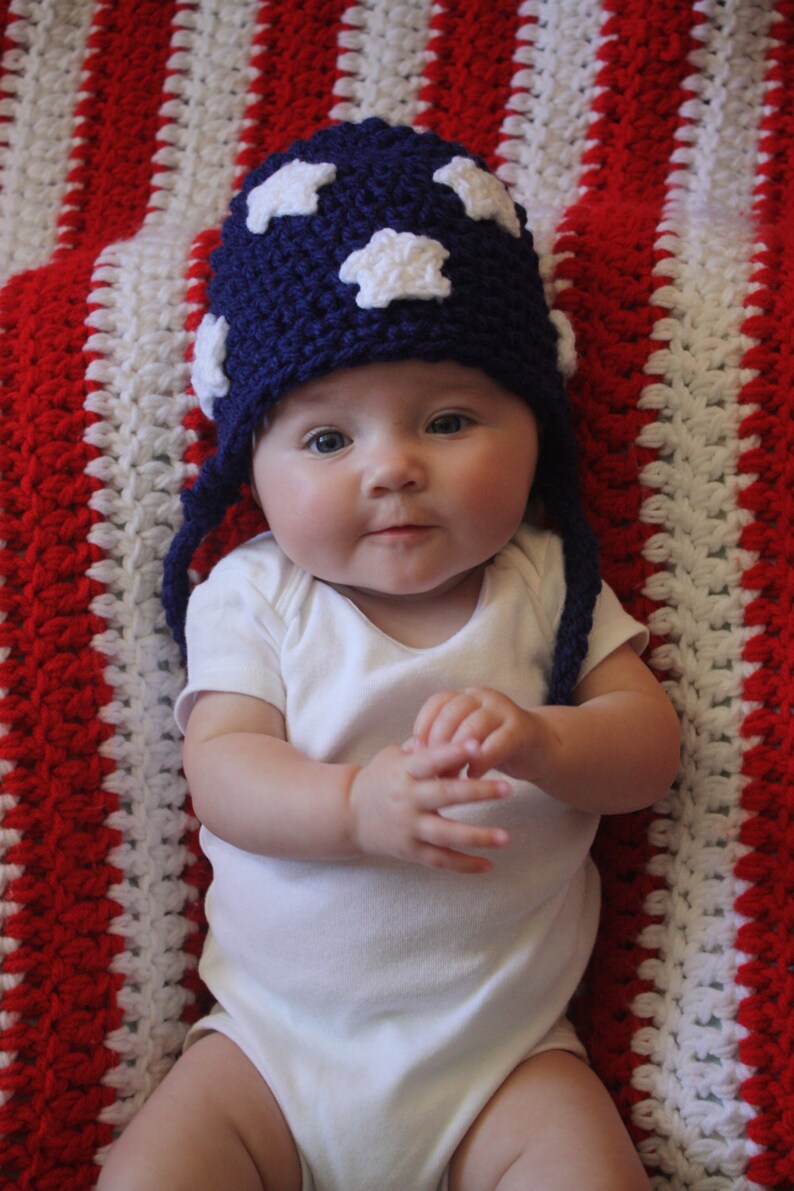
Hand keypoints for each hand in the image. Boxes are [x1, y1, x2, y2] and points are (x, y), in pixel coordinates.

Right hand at [348, 740, 510, 873]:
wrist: (349, 815)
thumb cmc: (380, 778)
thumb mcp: (395, 756)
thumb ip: (425, 748)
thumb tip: (458, 731)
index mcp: (404, 771)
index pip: (431, 760)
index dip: (453, 753)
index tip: (478, 745)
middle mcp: (407, 800)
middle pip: (445, 795)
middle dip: (478, 791)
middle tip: (508, 788)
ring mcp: (409, 828)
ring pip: (446, 834)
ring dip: (477, 836)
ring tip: (506, 837)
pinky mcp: (410, 851)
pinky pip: (440, 860)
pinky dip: (464, 865)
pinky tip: (489, 864)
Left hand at [413, 687, 554, 781]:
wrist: (539, 749)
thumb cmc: (494, 746)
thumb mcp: (465, 740)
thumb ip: (441, 743)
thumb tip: (408, 754)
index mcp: (466, 696)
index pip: (438, 702)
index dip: (424, 725)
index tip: (415, 750)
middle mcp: (483, 696)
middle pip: (452, 713)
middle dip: (439, 743)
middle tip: (432, 770)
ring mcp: (504, 709)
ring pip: (472, 727)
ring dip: (458, 755)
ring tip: (450, 777)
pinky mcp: (521, 729)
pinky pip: (495, 744)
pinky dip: (481, 761)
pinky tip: (473, 776)